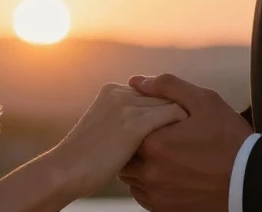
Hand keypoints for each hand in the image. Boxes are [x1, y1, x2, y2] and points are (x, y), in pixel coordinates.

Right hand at [48, 83, 186, 198]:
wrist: (64, 171)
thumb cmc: (85, 159)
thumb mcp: (102, 129)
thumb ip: (122, 119)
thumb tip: (148, 126)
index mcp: (112, 90)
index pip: (152, 93)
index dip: (166, 109)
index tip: (182, 125)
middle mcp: (119, 93)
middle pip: (163, 96)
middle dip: (178, 113)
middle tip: (196, 132)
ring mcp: (126, 107)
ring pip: (170, 104)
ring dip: (184, 121)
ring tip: (196, 139)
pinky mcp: (133, 124)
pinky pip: (171, 116)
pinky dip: (185, 128)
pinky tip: (190, 144)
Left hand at [118, 74, 252, 211]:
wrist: (251, 180)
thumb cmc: (229, 138)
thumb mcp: (204, 101)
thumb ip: (166, 86)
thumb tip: (136, 81)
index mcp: (154, 143)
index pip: (126, 129)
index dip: (137, 122)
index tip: (154, 122)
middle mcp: (150, 172)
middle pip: (126, 155)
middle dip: (135, 146)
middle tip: (159, 139)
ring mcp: (158, 195)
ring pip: (132, 178)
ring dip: (141, 167)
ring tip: (165, 158)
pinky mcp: (166, 210)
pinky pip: (143, 197)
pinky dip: (149, 186)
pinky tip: (168, 175)